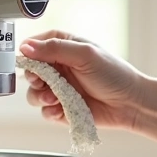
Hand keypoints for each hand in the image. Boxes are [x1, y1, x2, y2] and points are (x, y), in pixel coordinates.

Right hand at [20, 31, 147, 130]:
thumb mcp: (85, 54)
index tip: (28, 61)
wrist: (130, 103)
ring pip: (34, 93)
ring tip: (53, 98)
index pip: (35, 45)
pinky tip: (60, 110)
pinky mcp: (62, 108)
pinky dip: (49, 112)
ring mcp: (60, 88)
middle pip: (31, 71)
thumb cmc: (114, 74)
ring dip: (40, 96)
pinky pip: (45, 111)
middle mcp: (60, 67)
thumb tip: (26, 47)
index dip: (28, 53)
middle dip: (33, 78)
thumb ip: (54, 49)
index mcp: (64, 47)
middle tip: (42, 83)